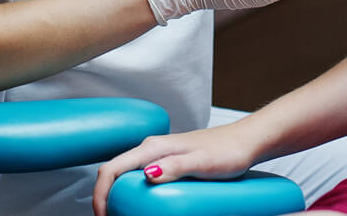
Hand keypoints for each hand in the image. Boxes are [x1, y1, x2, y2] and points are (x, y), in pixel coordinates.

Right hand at [92, 125, 257, 215]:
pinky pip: (141, 177)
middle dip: (107, 198)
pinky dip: (134, 192)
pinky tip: (143, 205)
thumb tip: (147, 175)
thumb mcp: (202, 162)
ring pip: (127, 175)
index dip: (100, 194)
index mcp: (154, 148)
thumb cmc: (228, 150)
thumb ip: (175, 167)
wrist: (246, 141)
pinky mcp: (169, 162)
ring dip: (119, 196)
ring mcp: (160, 155)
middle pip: (115, 173)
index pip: (112, 169)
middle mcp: (152, 149)